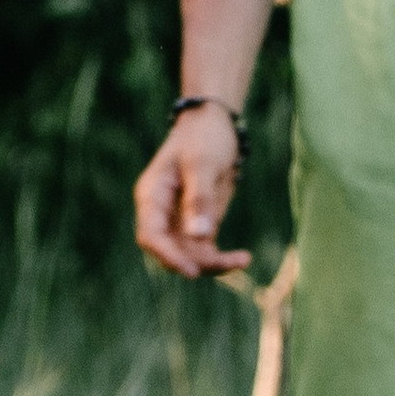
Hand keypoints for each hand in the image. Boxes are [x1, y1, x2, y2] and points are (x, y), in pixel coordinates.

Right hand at [131, 104, 250, 279]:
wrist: (215, 124)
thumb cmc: (203, 138)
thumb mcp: (203, 164)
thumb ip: (199, 200)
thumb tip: (199, 236)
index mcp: (152, 195)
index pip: (151, 235)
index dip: (168, 256)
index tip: (192, 271)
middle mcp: (161, 212)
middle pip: (169, 250)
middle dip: (195, 262)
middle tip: (228, 262)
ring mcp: (178, 219)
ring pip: (188, 254)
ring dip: (212, 263)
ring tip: (243, 259)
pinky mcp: (197, 223)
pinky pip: (204, 249)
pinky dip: (220, 257)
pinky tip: (242, 258)